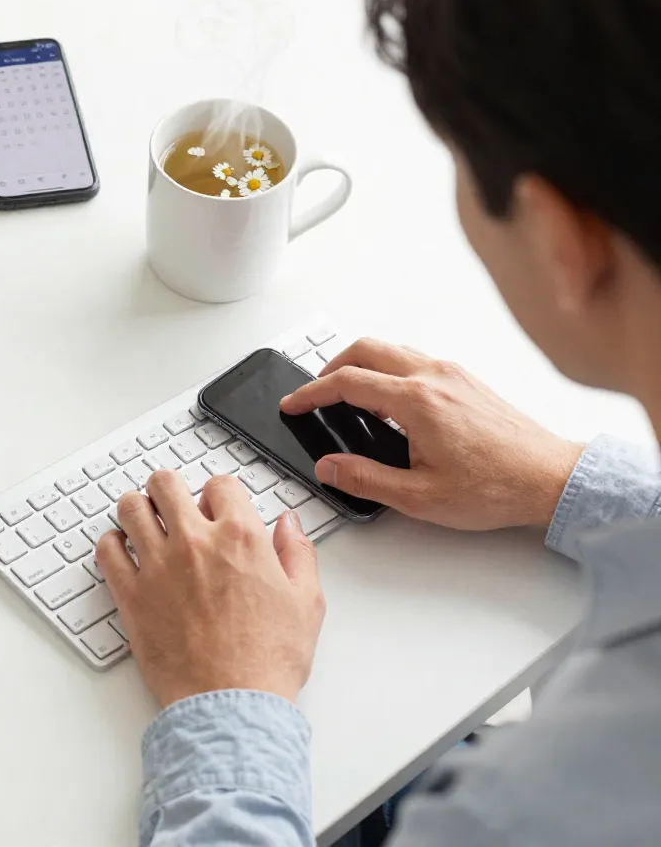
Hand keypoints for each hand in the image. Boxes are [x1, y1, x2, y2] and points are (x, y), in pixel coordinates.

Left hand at [96, 471, 324, 707]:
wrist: (232, 705)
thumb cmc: (268, 661)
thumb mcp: (307, 602)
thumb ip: (298, 553)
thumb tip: (289, 525)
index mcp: (240, 538)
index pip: (220, 484)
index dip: (218, 493)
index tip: (217, 508)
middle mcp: (195, 543)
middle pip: (166, 483)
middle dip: (170, 489)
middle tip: (173, 504)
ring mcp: (157, 567)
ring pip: (130, 508)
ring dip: (137, 509)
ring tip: (146, 523)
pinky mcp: (131, 595)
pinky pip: (107, 551)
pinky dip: (112, 545)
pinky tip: (124, 553)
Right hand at [280, 339, 582, 530]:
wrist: (551, 479)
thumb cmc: (496, 488)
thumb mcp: (419, 497)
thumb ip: (365, 478)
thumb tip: (329, 467)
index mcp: (416, 402)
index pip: (347, 383)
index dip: (311, 392)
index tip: (294, 403)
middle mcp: (434, 377)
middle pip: (365, 349)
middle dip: (331, 366)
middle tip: (316, 393)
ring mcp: (452, 374)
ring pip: (391, 349)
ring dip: (361, 365)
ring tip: (348, 398)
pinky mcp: (466, 380)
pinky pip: (414, 359)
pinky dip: (388, 370)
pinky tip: (388, 402)